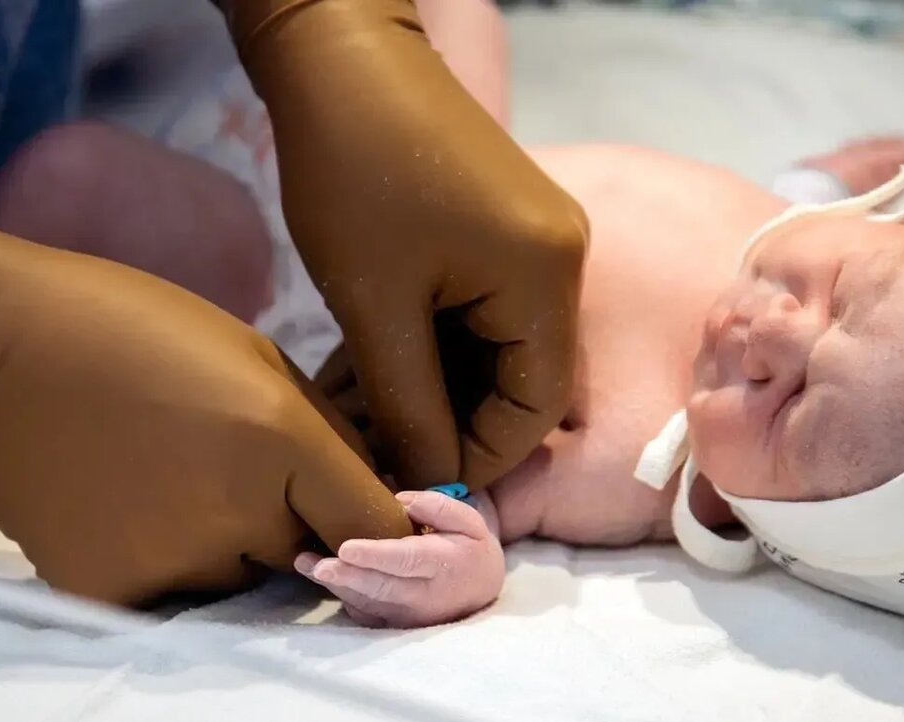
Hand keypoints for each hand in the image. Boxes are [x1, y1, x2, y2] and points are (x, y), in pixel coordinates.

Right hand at [0, 179, 411, 604]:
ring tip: (177, 481)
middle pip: (315, 558)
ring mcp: (173, 564)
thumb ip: (329, 433)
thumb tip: (378, 495)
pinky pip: (181, 597)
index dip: (389, 526)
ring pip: (246, 580)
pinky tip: (136, 505)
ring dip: (235, 547)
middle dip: (302, 526)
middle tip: (242, 471)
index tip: (375, 514)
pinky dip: (174, 562)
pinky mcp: (114, 594)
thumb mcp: (256, 355)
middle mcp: (238, 517)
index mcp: (281, 442)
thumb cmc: (137, 329)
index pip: (381, 528)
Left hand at [230, 0, 587, 490]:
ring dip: (439, 387)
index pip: (536, 407)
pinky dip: (438, 346)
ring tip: (372, 415)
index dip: (479, 458)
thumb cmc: (355, 176)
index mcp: (548, 278)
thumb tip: (429, 482)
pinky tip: (385, 368)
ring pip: (498, 348)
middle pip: (522, 379)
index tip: (414, 481)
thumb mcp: (376, 307)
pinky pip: (483, 310)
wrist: (342, 58)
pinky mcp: (504, 228)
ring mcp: (535, 241)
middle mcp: (561, 261)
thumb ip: (410, 405)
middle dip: (453, 424)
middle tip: (383, 451)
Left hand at [295, 490, 504, 627]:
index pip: (406, 561)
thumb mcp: (469, 521)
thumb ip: (438, 507)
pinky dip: (343, 596)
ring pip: (367, 602)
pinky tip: (323, 576)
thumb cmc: (469, 549)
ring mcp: (407, 616)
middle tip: (315, 564)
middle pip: (380, 587)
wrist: (483, 591)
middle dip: (345, 576)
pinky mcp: (394, 625)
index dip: (375, 556)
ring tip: (306, 565)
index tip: (346, 548)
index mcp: (442, 565)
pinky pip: (364, 613)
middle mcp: (423, 596)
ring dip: (335, 585)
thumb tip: (401, 501)